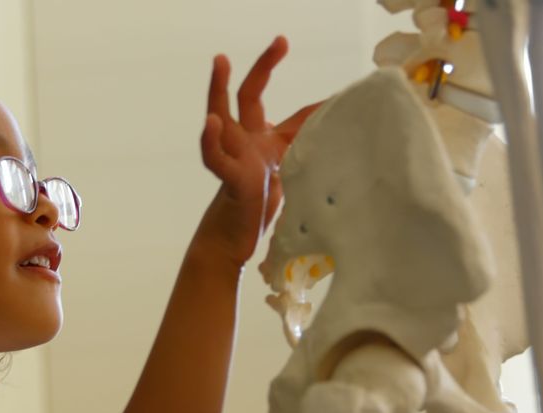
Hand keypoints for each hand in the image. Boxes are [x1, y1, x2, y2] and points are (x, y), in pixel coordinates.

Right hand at [197, 36, 319, 267]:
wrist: (237, 240)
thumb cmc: (259, 206)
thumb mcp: (290, 174)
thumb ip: (304, 150)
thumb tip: (332, 129)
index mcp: (262, 141)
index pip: (282, 110)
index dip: (302, 96)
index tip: (312, 71)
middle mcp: (245, 142)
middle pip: (248, 96)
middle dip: (264, 67)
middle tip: (281, 42)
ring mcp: (234, 157)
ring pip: (220, 117)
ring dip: (218, 90)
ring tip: (221, 63)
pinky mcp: (229, 179)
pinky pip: (215, 157)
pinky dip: (211, 141)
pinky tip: (212, 123)